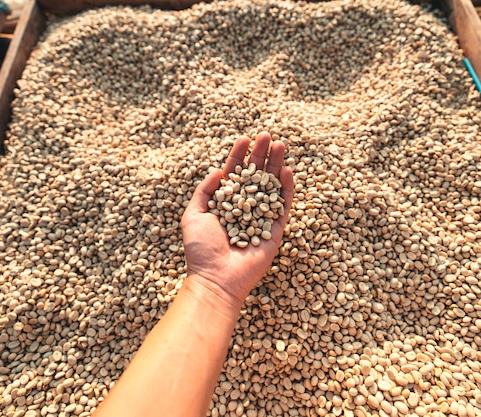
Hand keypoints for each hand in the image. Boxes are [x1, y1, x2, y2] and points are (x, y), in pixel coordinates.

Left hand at [181, 132, 293, 311]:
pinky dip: (286, 187)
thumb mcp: (194, 214)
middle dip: (261, 155)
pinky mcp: (275, 229)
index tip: (244, 138)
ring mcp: (261, 217)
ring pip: (271, 185)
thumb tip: (219, 171)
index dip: (240, 155)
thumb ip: (205, 191)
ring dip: (276, 165)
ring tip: (279, 145)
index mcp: (225, 202)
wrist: (216, 278)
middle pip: (255, 175)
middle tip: (266, 136)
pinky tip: (286, 170)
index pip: (235, 173)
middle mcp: (244, 207)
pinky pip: (283, 205)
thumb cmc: (201, 249)